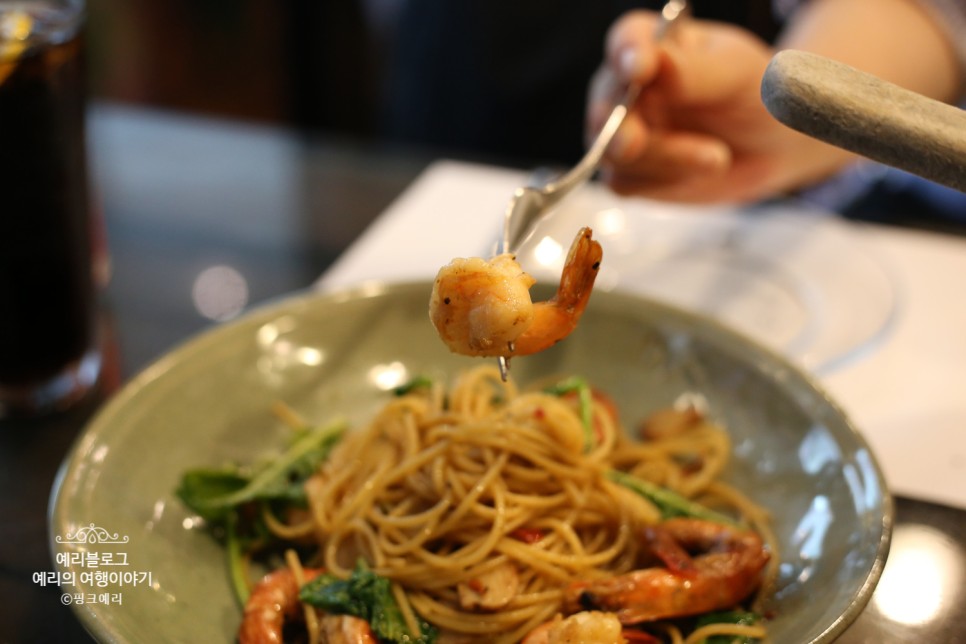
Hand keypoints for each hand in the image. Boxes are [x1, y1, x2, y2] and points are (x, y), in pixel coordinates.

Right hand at [587, 11, 847, 202]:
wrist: (774, 145)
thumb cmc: (755, 96)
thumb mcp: (737, 74)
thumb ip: (694, 70)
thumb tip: (654, 62)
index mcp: (654, 45)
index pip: (628, 41)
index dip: (628, 54)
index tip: (641, 68)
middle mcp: (628, 87)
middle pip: (605, 105)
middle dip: (619, 127)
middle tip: (634, 143)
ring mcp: (624, 131)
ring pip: (612, 152)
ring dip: (663, 160)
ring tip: (717, 158)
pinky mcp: (631, 172)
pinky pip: (623, 183)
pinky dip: (661, 183)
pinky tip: (698, 171)